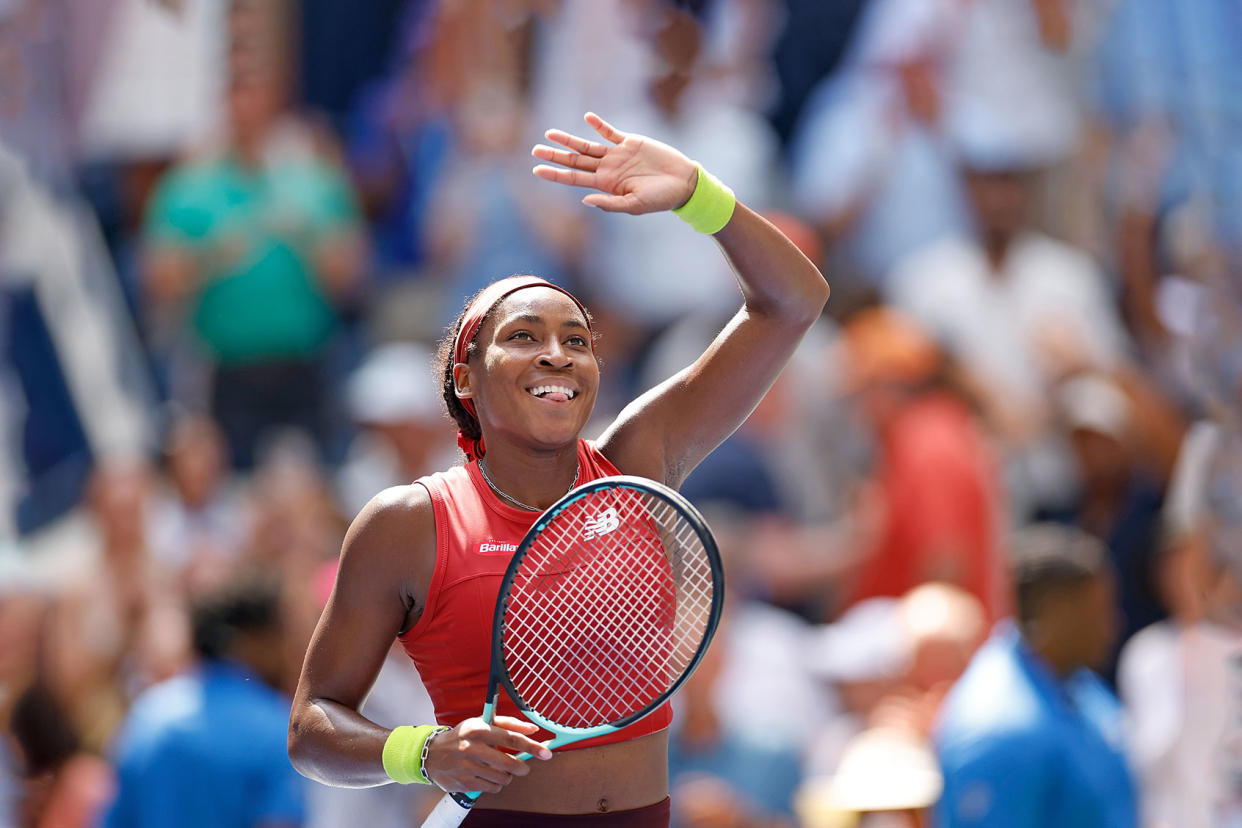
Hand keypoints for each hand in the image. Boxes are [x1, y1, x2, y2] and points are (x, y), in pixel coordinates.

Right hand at [423, 716, 551, 793]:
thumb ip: (509, 724)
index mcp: (478, 730)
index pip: (510, 738)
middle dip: (521, 767)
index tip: (545, 752)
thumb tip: (533, 729)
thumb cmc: (462, 736)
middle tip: (522, 767)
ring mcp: (467, 767)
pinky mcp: (464, 783)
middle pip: (508, 763)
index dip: (531, 746)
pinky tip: (487, 776)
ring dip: (506, 776)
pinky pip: (491, 788)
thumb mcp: (482, 723)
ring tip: (498, 769)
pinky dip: (495, 784)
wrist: (432, 754)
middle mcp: (471, 748)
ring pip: (502, 778)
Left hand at [532, 112, 698, 214]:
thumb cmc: (661, 199)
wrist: (684, 183)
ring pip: (587, 145)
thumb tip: (585, 199)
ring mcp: (618, 155)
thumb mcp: (634, 205)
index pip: (574, 178)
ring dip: (568, 140)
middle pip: (575, 160)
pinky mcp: (631, 142)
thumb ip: (610, 203)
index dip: (555, 174)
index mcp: (606, 184)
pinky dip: (599, 125)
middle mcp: (608, 169)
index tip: (536, 170)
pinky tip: (587, 118)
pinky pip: (610, 132)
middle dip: (555, 155)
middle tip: (534, 150)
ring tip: (549, 134)